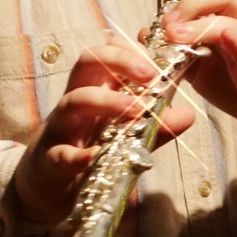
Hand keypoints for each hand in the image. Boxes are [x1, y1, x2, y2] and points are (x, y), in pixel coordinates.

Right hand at [11, 38, 194, 223]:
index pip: (108, 51)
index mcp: (95, 88)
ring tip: (137, 110)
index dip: (132, 49)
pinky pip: (61, 154)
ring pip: (74, 100)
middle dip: (120, 60)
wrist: (47, 187)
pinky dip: (79, 156)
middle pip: (88, 61)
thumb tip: (188, 113)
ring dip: (107, 100)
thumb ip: (154, 125)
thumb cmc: (88, 150)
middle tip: (151, 75)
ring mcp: (60, 128)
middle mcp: (76, 100)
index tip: (160, 63)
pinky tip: (96, 157)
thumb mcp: (125, 135)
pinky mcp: (50, 161)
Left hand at [157, 0, 236, 140]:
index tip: (172, 9)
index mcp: (227, 15)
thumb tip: (145, 33)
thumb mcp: (200, 64)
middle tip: (169, 26)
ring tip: (178, 37)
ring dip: (203, 23)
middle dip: (191, 1)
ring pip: (236, 18)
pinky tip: (228, 40)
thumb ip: (176, 47)